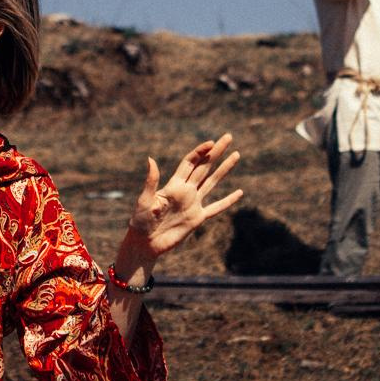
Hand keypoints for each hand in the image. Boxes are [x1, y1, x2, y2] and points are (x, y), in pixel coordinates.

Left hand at [123, 131, 244, 267]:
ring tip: (236, 155)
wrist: (145, 244)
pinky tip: (239, 193)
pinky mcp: (197, 219)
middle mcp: (186, 191)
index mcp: (174, 185)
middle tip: (228, 137)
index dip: (201, 152)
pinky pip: (216, 208)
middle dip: (216, 152)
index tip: (212, 142)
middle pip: (204, 167)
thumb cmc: (140, 222)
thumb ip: (151, 182)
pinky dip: (228, 201)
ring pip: (212, 182)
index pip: (190, 163)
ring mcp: (193, 204)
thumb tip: (150, 159)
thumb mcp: (144, 201)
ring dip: (224, 169)